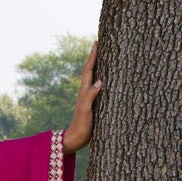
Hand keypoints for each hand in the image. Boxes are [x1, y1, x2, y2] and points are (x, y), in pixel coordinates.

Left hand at [62, 40, 101, 154]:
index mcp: (84, 90)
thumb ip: (90, 96)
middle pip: (91, 69)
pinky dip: (102, 77)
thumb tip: (100, 81)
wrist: (76, 139)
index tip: (96, 42)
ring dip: (98, 65)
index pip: (89, 69)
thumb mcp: (86, 111)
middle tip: (100, 43)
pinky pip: (98, 85)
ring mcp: (89, 97)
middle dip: (95, 56)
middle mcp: (86, 91)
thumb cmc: (81, 125)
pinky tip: (106, 78)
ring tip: (104, 56)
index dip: (93, 56)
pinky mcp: (93, 103)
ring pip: (94, 76)